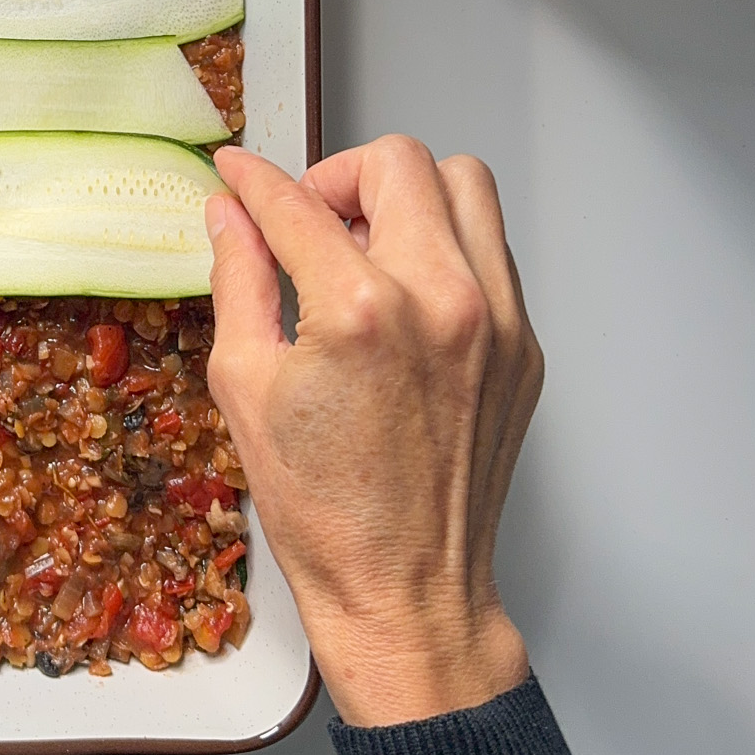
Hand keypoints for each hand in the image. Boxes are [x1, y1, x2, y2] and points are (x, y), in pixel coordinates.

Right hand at [206, 135, 542, 728]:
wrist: (406, 592)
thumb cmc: (322, 509)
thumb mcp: (244, 386)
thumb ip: (238, 280)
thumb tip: (230, 214)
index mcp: (361, 311)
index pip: (298, 203)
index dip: (254, 180)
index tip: (238, 173)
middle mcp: (442, 300)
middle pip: (400, 162)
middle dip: (339, 174)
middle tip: (308, 215)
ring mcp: (496, 322)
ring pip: (466, 186)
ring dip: (406, 195)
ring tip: (364, 242)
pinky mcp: (525, 347)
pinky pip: (491, 250)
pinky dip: (444, 246)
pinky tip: (402, 293)